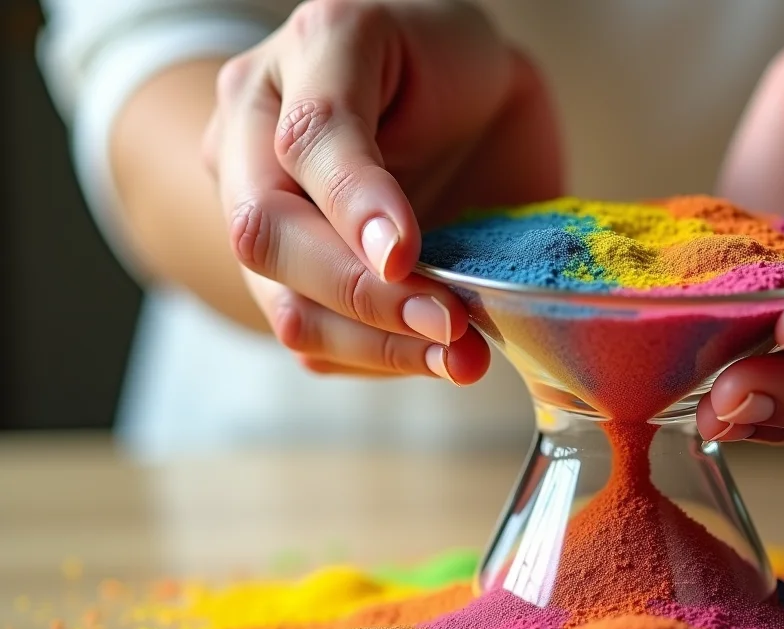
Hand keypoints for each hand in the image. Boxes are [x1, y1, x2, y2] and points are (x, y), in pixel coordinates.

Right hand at [204, 0, 560, 380]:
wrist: (470, 96)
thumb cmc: (459, 67)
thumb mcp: (455, 52)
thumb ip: (408, 143)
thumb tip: (389, 259)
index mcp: (302, 62)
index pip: (305, 141)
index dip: (354, 205)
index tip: (408, 254)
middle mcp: (254, 138)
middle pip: (266, 236)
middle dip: (362, 294)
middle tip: (450, 324)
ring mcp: (263, 215)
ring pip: (286, 308)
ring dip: (376, 347)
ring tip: (460, 357)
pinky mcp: (293, 281)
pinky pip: (316, 346)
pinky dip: (379, 362)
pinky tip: (435, 357)